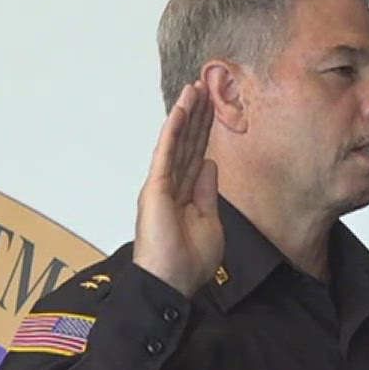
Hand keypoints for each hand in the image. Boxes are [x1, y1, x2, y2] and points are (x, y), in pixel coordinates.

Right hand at [132, 82, 222, 296]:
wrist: (172, 284)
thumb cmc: (188, 263)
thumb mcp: (211, 222)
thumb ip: (209, 191)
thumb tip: (211, 164)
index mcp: (186, 195)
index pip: (198, 155)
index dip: (205, 132)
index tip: (213, 108)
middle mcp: (171, 186)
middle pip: (188, 143)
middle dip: (197, 115)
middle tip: (205, 86)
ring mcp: (162, 186)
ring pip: (176, 142)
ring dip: (185, 114)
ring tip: (193, 88)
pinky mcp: (155, 188)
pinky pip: (166, 153)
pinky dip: (173, 130)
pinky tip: (180, 110)